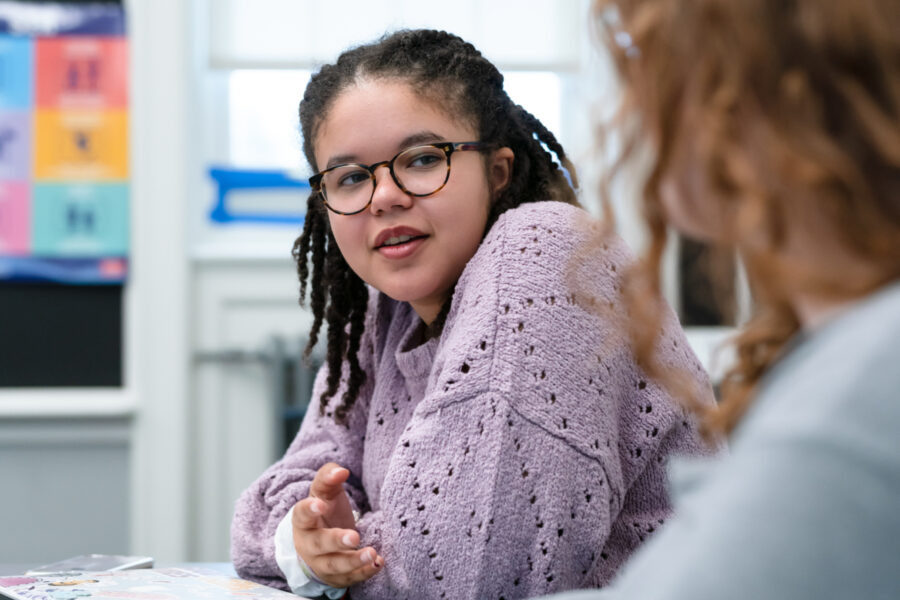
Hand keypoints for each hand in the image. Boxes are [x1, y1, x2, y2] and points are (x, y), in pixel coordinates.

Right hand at [292, 463, 382, 587]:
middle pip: (319, 544)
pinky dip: (364, 572)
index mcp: (303, 521)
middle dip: (336, 541)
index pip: (301, 515)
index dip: (309, 510)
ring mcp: (322, 563)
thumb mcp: (324, 493)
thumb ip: (329, 478)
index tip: (320, 504)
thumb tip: (341, 471)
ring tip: (372, 554)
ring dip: (353, 561)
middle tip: (354, 536)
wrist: (320, 545)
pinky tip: (377, 563)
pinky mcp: (337, 578)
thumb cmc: (325, 513)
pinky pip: (350, 578)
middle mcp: (309, 544)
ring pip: (335, 565)